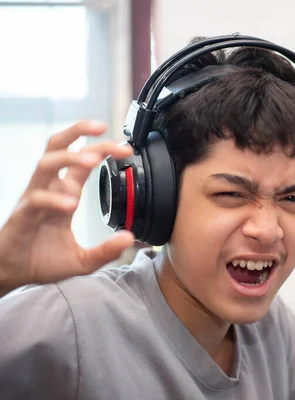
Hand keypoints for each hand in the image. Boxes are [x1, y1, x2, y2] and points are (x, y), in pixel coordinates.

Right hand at [0, 121, 134, 292]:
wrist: (13, 274)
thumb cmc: (42, 260)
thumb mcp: (83, 259)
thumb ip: (106, 250)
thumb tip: (129, 240)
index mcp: (65, 192)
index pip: (82, 160)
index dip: (102, 148)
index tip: (126, 148)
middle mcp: (49, 189)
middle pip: (58, 147)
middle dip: (79, 132)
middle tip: (103, 129)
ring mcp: (33, 199)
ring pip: (46, 164)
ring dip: (70, 157)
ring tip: (92, 160)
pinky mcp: (21, 216)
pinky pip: (36, 199)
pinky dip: (54, 199)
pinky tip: (70, 204)